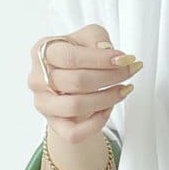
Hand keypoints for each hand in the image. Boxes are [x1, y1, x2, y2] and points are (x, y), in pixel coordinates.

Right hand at [29, 25, 142, 142]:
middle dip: (110, 77)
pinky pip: (74, 132)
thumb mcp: (86, 38)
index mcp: (42, 51)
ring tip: (123, 90)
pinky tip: (108, 109)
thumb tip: (106, 50)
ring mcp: (44, 103)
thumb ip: (95, 37)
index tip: (124, 59)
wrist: (68, 84)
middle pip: (77, 81)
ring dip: (107, 98)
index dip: (100, 59)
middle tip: (130, 72)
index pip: (70, 57)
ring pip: (77, 106)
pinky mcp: (53, 124)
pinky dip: (96, 123)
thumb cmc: (77, 59)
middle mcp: (38, 78)